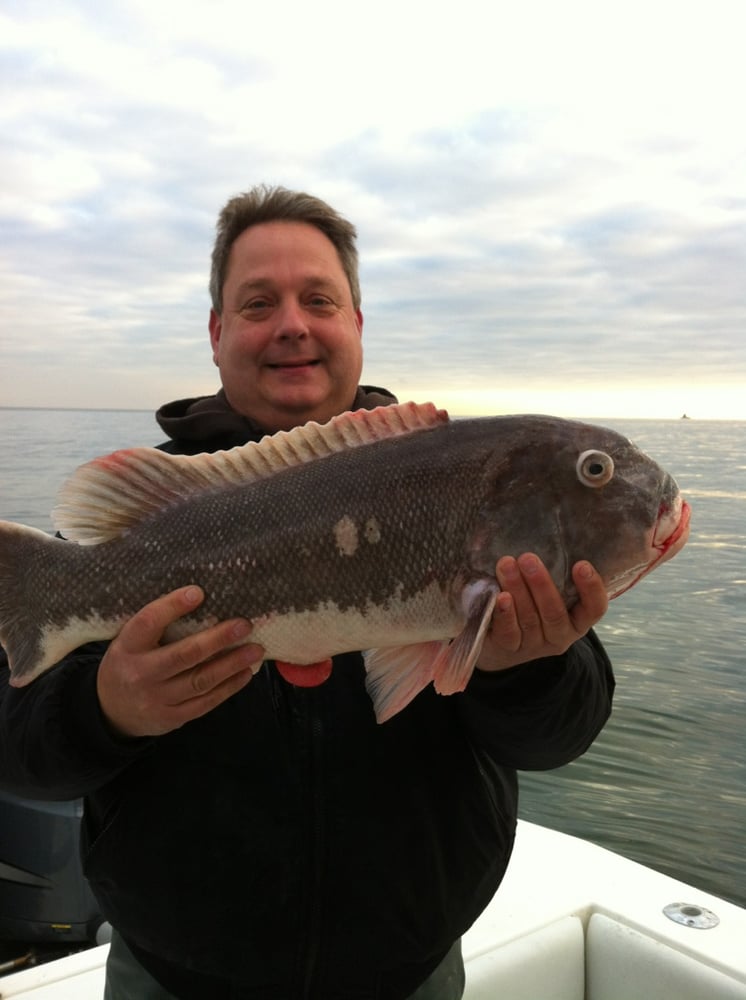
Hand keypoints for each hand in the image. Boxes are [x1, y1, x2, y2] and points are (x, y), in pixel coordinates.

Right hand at [97, 586, 263, 737]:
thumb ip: (157, 624)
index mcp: (127, 646)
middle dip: (218, 639)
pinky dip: (228, 687)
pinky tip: (245, 673)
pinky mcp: (171, 718)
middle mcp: (140, 673)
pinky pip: (204, 702)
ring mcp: (156, 699)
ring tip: (255, 650)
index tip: (198, 592)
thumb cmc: (130, 662)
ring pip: (200, 680)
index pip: (149, 622)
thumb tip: (201, 597)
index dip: (172, 606)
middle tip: (244, 625)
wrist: (111, 711)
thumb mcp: (131, 640)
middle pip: (184, 655)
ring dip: (232, 664)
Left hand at [476, 554, 608, 672]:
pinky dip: (505, 613)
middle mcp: (559, 635)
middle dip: (541, 584)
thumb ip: (553, 571)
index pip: (594, 608)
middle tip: (528, 558)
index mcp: (577, 620)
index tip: (581, 564)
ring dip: (518, 589)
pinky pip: (509, 632)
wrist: (500, 641)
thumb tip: (546, 529)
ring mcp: (534, 645)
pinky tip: (500, 596)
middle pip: (555, 612)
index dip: (591, 589)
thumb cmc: (530, 602)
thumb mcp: (546, 589)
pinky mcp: (510, 649)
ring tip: (506, 565)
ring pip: (530, 618)